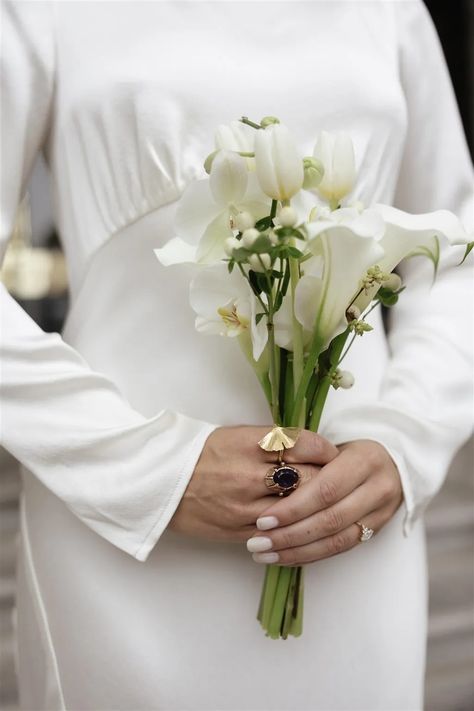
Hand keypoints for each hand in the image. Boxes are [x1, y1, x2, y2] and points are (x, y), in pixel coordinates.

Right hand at [168, 426, 338, 542]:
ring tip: (322, 504)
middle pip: (309, 479)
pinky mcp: (239, 530)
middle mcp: (250, 473)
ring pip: (297, 510)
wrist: (161, 482)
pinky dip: (293, 527)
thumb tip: (311, 449)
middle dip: (327, 480)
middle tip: (337, 481)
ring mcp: (245, 505)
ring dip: (314, 508)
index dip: (326, 450)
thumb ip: (272, 442)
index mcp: (249, 443)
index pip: (305, 444)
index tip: (332, 454)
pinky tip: (300, 522)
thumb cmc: (201, 453)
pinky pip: (278, 533)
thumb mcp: (236, 435)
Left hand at [246, 439, 402, 564]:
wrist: (392, 461)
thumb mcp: (333, 446)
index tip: (263, 519)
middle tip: (257, 542)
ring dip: (297, 551)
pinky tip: (285, 557)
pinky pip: (340, 549)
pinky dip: (310, 555)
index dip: (293, 508)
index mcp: (365, 460)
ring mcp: (380, 513)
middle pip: (330, 519)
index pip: (325, 490)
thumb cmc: (349, 450)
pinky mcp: (376, 531)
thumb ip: (307, 462)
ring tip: (264, 554)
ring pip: (336, 540)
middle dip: (290, 534)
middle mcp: (378, 488)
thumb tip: (266, 483)